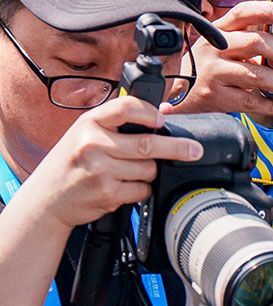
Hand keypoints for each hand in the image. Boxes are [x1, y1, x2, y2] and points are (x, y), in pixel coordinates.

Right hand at [22, 96, 202, 229]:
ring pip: (149, 170)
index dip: (150, 113)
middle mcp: (92, 144)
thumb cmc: (72, 162)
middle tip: (194, 150)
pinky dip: (140, 190)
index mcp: (89, 122)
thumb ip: (124, 121)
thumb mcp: (88, 133)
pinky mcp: (107, 194)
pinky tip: (122, 187)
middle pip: (148, 144)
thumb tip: (166, 109)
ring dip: (148, 173)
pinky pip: (142, 190)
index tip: (163, 120)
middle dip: (177, 148)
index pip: (126, 107)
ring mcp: (99, 170)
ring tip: (128, 172)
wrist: (46, 198)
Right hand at [177, 2, 272, 117]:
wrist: (177, 94)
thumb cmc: (211, 66)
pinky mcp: (216, 97)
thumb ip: (251, 38)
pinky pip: (251, 101)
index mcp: (220, 30)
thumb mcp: (224, 45)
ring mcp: (214, 72)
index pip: (242, 13)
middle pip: (256, 43)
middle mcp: (215, 48)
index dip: (264, 10)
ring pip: (257, 75)